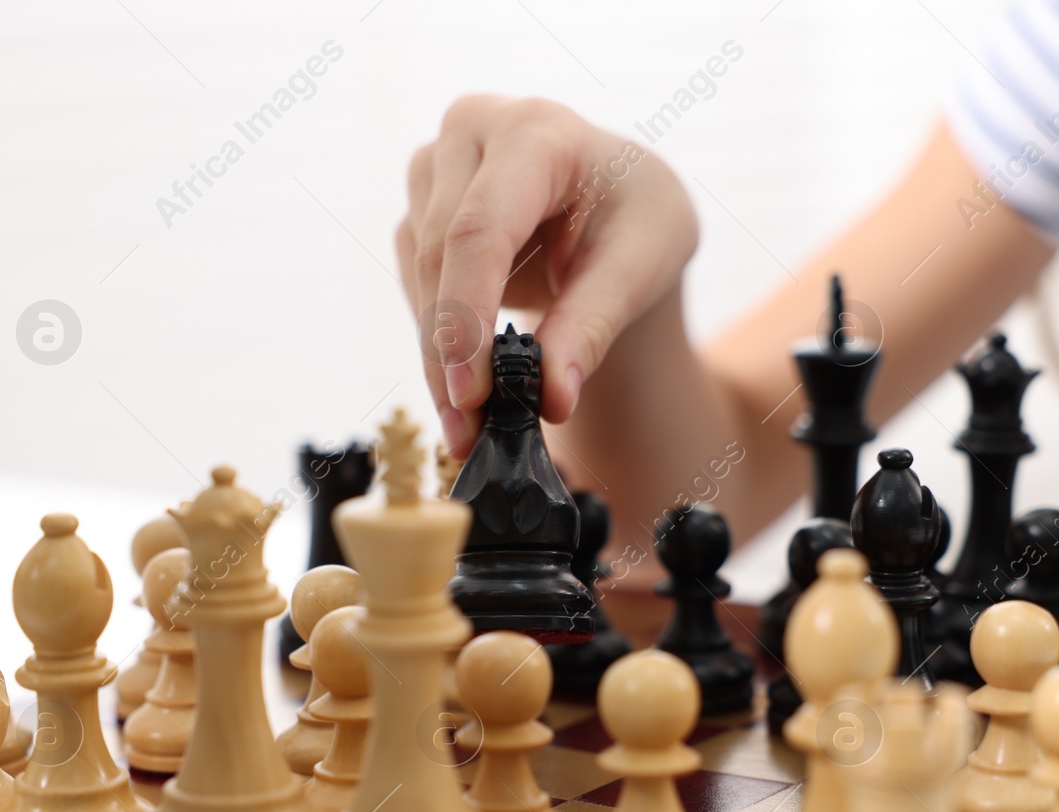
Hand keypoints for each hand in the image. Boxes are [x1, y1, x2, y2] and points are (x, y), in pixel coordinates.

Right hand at [396, 95, 697, 454]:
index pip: (481, 228)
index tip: (470, 391)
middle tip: (471, 433)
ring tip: (471, 427)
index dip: (468, 313)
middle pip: (442, 258)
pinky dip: (441, 343)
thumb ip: (593, 326)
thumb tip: (553, 399)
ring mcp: (437, 168)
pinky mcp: (420, 209)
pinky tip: (467, 387)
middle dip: (452, 355)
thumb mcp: (641, 266)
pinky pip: (418, 287)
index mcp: (538, 131)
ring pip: (421, 277)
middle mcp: (473, 134)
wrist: (615, 204)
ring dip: (439, 359)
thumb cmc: (638, 220)